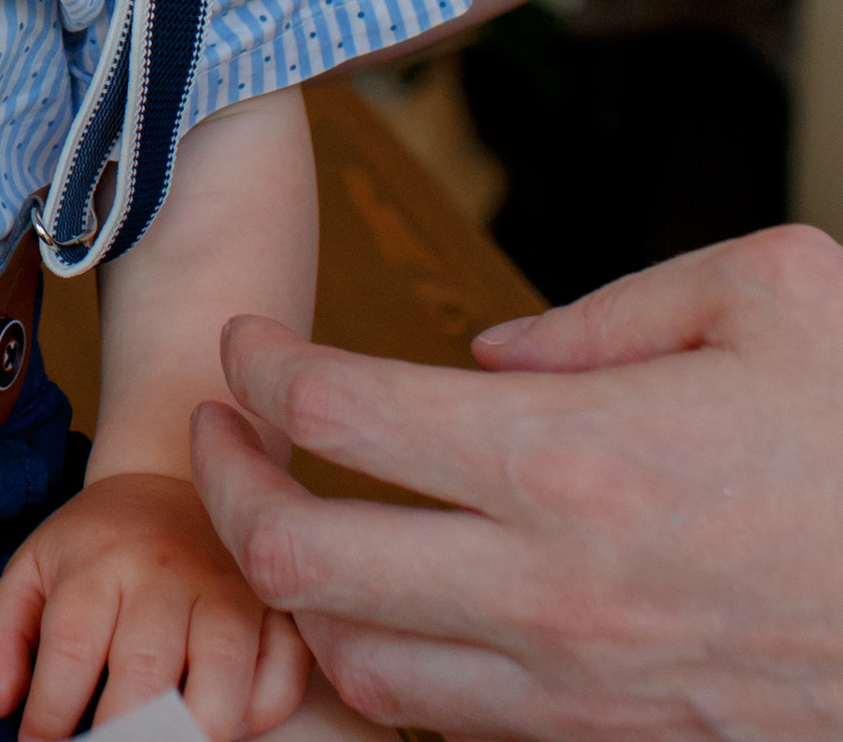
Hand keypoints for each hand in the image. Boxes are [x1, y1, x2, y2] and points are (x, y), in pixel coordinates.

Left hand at [0, 470, 312, 738]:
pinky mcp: (276, 606)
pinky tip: (231, 726)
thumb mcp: (32, 567)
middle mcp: (162, 575)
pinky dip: (264, 712)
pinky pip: (284, 673)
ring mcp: (226, 589)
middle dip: (123, 736)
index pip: (70, 648)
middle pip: (145, 672)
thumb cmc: (96, 544)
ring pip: (224, 677)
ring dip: (198, 733)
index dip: (51, 716)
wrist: (170, 481)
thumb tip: (1, 703)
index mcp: (95, 563)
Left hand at [194, 227, 842, 740]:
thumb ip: (605, 306)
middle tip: (217, 428)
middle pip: (301, 556)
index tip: (247, 340)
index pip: (336, 410)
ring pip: (358, 665)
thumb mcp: (773, 292)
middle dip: (225, 483)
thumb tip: (485, 347)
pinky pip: (453, 728)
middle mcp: (555, 586)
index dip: (260, 363)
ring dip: (293, 592)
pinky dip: (386, 674)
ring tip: (281, 518)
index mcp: (574, 454)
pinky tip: (385, 614)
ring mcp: (584, 688)